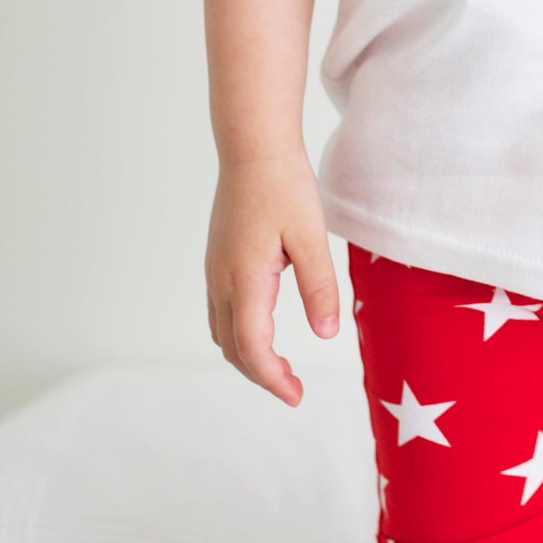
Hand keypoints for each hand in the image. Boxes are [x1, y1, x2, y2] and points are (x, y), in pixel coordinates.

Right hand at [205, 150, 340, 406]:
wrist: (253, 147)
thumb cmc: (284, 186)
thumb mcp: (311, 236)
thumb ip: (319, 287)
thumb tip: (326, 335)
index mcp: (245, 279)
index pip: (252, 348)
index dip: (273, 378)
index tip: (297, 395)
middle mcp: (222, 280)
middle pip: (233, 348)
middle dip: (261, 374)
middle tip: (294, 388)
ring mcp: (215, 269)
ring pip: (222, 331)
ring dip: (247, 355)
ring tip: (280, 366)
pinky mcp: (218, 258)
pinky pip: (221, 311)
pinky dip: (239, 332)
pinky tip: (261, 328)